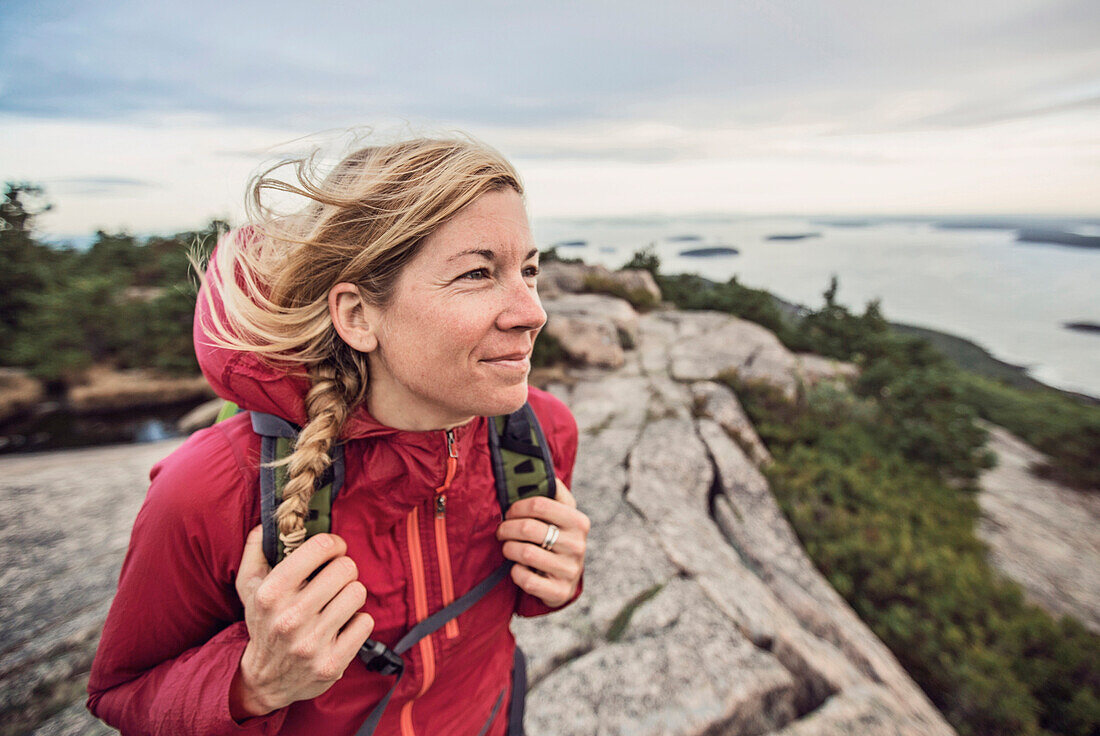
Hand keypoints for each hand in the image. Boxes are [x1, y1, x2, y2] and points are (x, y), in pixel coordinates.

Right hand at [229, 526, 374, 719]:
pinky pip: (366, 622)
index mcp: (270, 593)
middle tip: (335, 580)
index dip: (333, 544)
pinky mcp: (331, 663)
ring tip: (336, 603)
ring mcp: (311, 643)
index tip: (333, 551)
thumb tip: (268, 522)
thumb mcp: (249, 586)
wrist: (266, 680)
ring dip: (351, 595)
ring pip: (358, 592)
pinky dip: (357, 622)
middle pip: (345, 568)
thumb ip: (256, 549)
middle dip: (343, 570)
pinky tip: (341, 627)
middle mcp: (290, 618)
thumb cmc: (264, 622)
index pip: (320, 547)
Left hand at [496, 479, 588, 608]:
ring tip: (507, 548)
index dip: (516, 507)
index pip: (539, 504)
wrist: (566, 579)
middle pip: (528, 528)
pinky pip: (526, 579)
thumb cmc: (557, 538)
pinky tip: (517, 568)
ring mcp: (570, 569)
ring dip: (508, 549)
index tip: (509, 512)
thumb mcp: (561, 514)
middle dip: (506, 528)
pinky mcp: (559, 591)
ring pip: (524, 553)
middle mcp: (578, 544)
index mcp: (578, 521)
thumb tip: (535, 465)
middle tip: (501, 531)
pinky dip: (515, 572)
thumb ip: (551, 491)